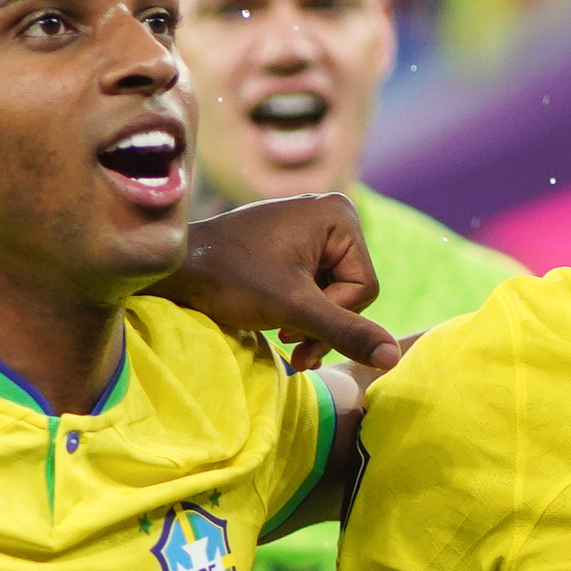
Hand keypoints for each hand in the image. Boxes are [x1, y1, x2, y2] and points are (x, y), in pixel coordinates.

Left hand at [160, 196, 398, 369]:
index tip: (292, 323)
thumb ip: (345, 331)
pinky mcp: (290, 246)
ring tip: (280, 336)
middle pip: (351, 292)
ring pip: (333, 295)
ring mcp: (308, 229)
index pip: (365, 288)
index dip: (333, 316)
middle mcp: (328, 214)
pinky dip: (298, 312)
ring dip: (309, 324)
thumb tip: (395, 357)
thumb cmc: (228, 280)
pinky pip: (313, 287)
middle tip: (287, 342)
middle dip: (320, 323)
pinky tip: (276, 323)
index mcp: (338, 214)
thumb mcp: (292, 309)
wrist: (174, 270)